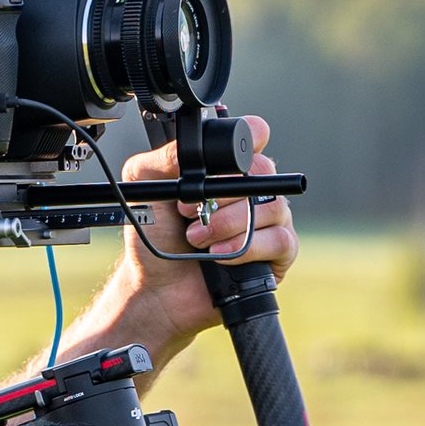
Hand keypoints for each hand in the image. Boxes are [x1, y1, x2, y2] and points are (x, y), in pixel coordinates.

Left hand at [107, 113, 298, 358]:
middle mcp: (252, 191)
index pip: (256, 137)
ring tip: (197, 239)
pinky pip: (280, 240)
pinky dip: (247, 247)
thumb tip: (193, 146)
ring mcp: (268, 222)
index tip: (232, 156)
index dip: (252, 138)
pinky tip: (219, 257)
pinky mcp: (277, 254)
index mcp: (227, 169)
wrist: (157, 287)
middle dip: (224, 191)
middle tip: (189, 209)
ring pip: (273, 206)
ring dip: (229, 223)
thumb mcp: (145, 186)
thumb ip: (165, 158)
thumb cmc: (154, 237)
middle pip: (265, 171)